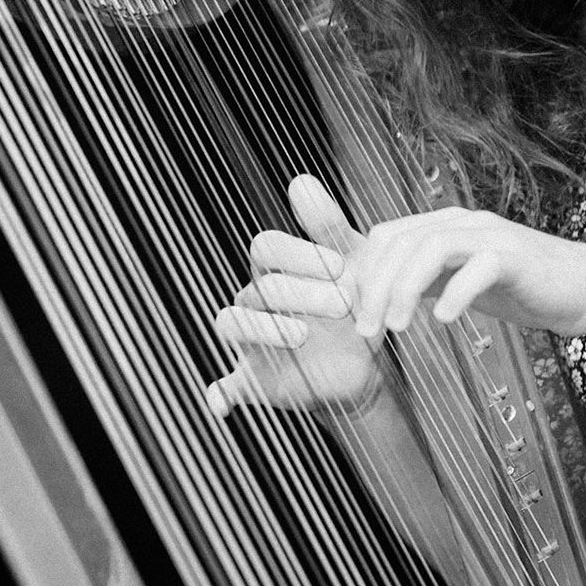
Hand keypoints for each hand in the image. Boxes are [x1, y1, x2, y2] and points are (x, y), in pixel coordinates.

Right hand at [204, 176, 382, 417]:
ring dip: (264, 329)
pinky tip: (221, 406)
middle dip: (300, 291)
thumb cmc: (354, 305)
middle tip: (344, 303)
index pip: (267, 246)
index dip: (301, 253)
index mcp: (276, 267)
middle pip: (259, 285)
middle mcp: (255, 300)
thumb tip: (300, 179)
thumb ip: (326, 225)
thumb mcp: (352, 265)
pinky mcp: (254, 379)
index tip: (342, 266)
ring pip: (233, 324)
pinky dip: (220, 394)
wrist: (365, 364)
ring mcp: (251, 340)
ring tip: (302, 336)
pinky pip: (227, 386)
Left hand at [351, 206, 585, 338]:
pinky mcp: (517, 257)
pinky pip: (479, 267)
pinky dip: (456, 294)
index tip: (355, 314)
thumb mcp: (458, 280)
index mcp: (444, 225)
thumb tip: (375, 296)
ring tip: (397, 328)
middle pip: (401, 241)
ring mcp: (490, 236)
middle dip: (375, 287)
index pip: (386, 235)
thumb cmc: (518, 287)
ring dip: (405, 289)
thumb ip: (422, 279)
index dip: (363, 273)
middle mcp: (463, 222)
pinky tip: (445, 320)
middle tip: (366, 331)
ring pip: (432, 248)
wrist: (582, 287)